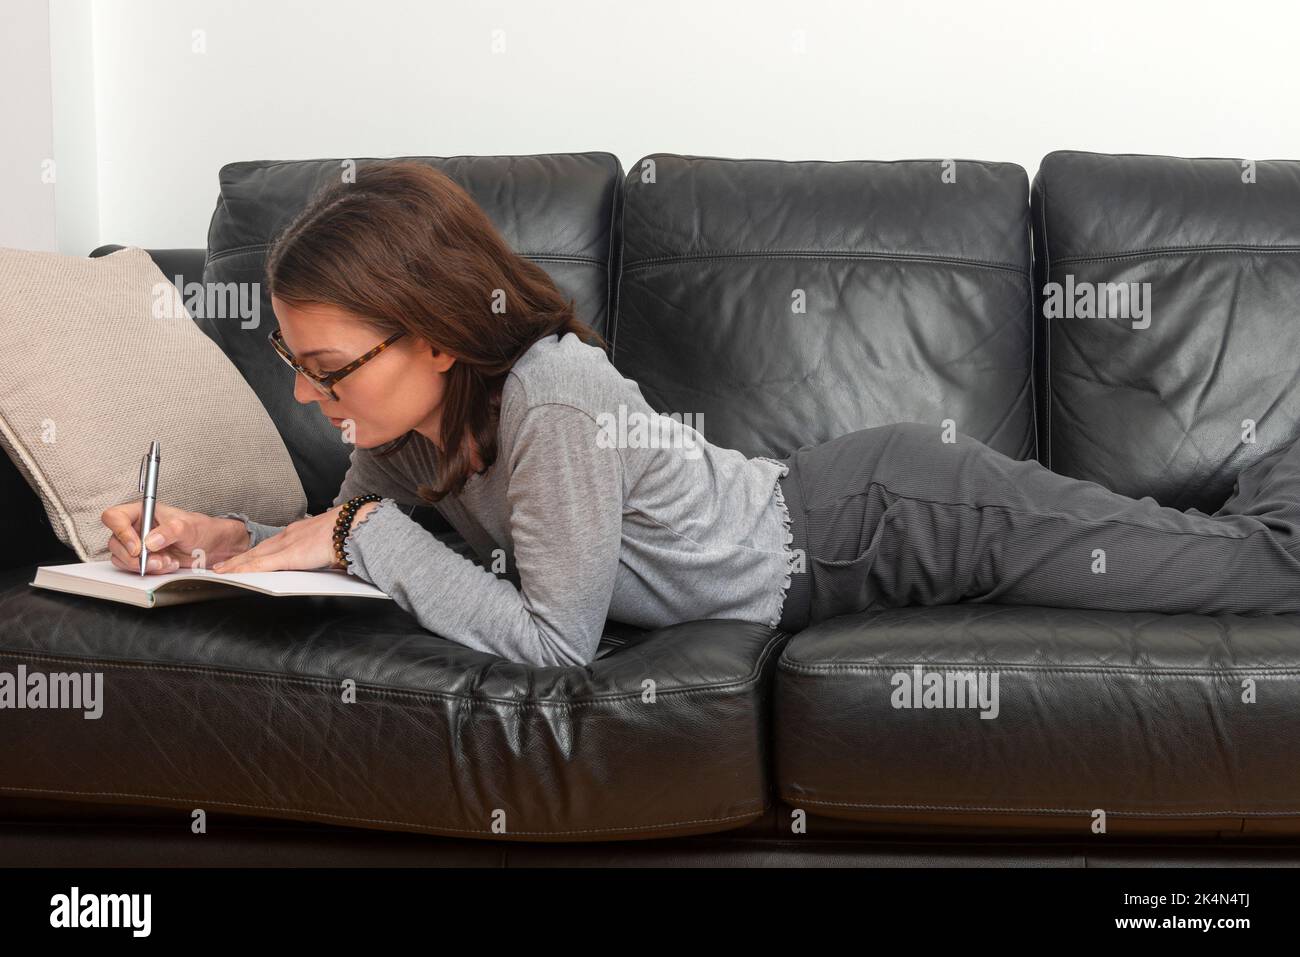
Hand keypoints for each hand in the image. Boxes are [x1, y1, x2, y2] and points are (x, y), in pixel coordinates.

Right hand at [101, 501, 247, 573]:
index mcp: (143, 511)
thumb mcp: (188, 526)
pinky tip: (168, 565)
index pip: (114, 517)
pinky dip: (149, 571)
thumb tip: (150, 541)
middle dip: (135, 556)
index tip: (137, 547)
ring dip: (143, 565)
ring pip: (122, 558)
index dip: (120, 532)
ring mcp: (138, 544)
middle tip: (156, 560)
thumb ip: (169, 531)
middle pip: (115, 542)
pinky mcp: (143, 558)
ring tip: (167, 562)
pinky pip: (134, 568)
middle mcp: (136, 527)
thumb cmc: (201, 529)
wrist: (212, 546)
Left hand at [210, 501, 381, 573]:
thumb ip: (328, 552)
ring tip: (221, 571)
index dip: (258, 552)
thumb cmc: (352, 532)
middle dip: (240, 558)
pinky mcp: (287, 556)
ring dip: (237, 564)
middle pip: (259, 549)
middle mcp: (290, 535)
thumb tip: (333, 561)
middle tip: (223, 565)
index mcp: (302, 532)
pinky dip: (243, 569)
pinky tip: (230, 574)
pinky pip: (260, 564)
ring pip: (254, 556)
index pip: (274, 544)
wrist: (356, 524)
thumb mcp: (335, 543)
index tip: (248, 557)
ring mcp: (287, 544)